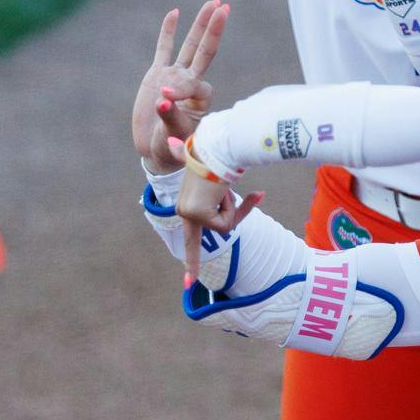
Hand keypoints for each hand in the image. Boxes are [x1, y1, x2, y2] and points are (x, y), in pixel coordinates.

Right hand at [131, 0, 229, 173]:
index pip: (195, 84)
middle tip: (224, 7)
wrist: (156, 151)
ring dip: (200, 24)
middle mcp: (190, 82)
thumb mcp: (172, 138)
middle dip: (214, 29)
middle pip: (205, 50)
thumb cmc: (170, 147)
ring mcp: (174, 76)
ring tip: (212, 2)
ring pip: (189, 45)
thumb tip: (163, 100)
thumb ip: (170, 118)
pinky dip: (168, 31)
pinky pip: (164, 48)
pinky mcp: (157, 75)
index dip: (181, 89)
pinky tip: (175, 12)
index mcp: (199, 99)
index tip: (164, 100)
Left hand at [169, 135, 262, 283]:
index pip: (189, 239)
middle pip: (219, 228)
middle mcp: (183, 212)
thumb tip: (168, 135)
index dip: (192, 261)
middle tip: (251, 197)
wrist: (215, 148)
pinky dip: (232, 208)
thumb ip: (183, 153)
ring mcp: (188, 214)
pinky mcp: (196, 214)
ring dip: (232, 206)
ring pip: (224, 226)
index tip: (188, 284)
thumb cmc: (215, 155)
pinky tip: (222, 190)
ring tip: (224, 186)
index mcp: (186, 205)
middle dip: (236, 212)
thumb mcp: (209, 169)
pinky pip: (225, 223)